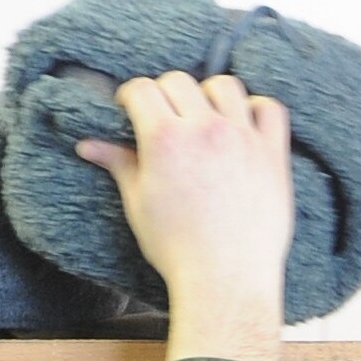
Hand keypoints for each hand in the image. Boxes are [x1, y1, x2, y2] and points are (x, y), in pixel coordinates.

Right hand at [80, 73, 293, 360]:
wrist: (226, 279)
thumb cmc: (177, 248)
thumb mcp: (138, 203)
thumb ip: (118, 163)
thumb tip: (87, 144)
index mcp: (165, 139)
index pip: (141, 89)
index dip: (130, 97)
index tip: (130, 110)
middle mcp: (205, 129)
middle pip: (179, 81)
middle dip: (164, 94)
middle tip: (164, 118)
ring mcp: (243, 138)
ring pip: (225, 85)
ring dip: (209, 94)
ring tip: (203, 116)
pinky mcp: (272, 154)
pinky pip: (271, 109)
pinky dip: (257, 109)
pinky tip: (244, 124)